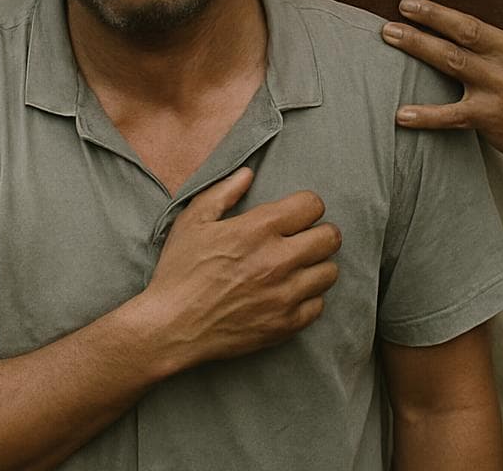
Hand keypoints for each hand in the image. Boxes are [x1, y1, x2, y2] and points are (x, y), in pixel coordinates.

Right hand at [138, 167, 340, 369]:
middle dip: (319, 233)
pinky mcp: (286, 324)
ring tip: (297, 268)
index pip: (313, 205)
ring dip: (316, 266)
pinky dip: (308, 299)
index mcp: (258, 229)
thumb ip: (223, 193)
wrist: (171, 327)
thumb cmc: (179, 271)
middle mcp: (278, 260)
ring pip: (329, 272)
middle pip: (330, 237)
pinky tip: (289, 294)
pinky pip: (318, 305)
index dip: (306, 206)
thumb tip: (247, 174)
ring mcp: (285, 294)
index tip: (296, 215)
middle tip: (304, 239)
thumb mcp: (193, 222)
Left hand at [380, 0, 502, 172]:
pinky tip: (401, 115)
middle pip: (465, 35)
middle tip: (401, 5)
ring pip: (452, 66)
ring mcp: (495, 91)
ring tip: (389, 34)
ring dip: (419, 49)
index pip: (498, 4)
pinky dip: (427, 117)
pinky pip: (451, 117)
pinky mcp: (485, 118)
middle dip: (432, 18)